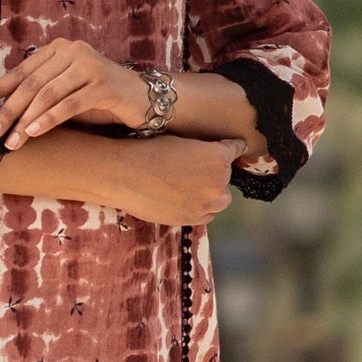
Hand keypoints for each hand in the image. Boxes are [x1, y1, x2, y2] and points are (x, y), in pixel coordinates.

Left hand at [0, 38, 147, 147]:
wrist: (140, 99)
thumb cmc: (96, 99)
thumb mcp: (64, 92)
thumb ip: (39, 94)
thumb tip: (1, 112)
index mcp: (58, 49)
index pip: (22, 71)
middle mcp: (72, 52)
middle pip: (32, 84)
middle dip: (8, 110)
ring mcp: (89, 66)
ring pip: (48, 94)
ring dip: (26, 120)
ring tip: (11, 141)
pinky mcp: (104, 85)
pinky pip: (70, 104)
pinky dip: (49, 119)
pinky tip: (34, 133)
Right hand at [107, 133, 240, 226]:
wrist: (125, 176)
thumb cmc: (149, 151)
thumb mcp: (184, 141)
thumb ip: (205, 151)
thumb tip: (211, 157)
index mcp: (219, 157)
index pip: (236, 148)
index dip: (229, 147)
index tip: (228, 147)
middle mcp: (219, 183)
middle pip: (227, 177)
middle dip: (216, 173)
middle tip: (194, 170)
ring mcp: (207, 205)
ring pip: (219, 199)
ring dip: (209, 193)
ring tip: (186, 186)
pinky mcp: (193, 220)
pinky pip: (205, 214)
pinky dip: (198, 207)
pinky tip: (180, 198)